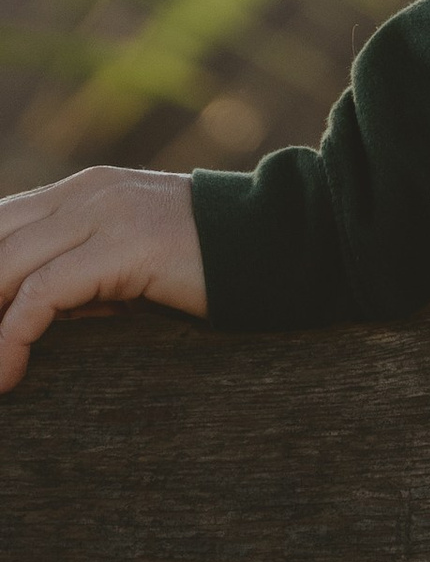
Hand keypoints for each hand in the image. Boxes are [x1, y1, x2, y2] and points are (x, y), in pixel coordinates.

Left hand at [0, 165, 206, 389]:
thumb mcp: (122, 258)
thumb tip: (19, 315)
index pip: (1, 222)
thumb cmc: (196, 262)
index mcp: (83, 189)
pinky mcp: (125, 244)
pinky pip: (44, 292)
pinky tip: (8, 372)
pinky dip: (13, 336)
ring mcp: (106, 212)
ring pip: (8, 264)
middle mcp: (88, 191)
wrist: (271, 240)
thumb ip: (73, 273)